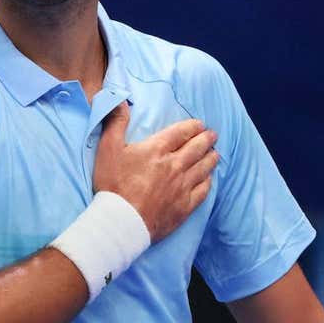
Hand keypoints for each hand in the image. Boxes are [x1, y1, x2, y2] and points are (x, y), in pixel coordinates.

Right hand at [93, 102, 218, 242]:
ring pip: (203, 168)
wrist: (121, 222)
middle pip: (197, 148)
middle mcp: (175, 165)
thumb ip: (116, 122)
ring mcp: (182, 187)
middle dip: (206, 139)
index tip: (200, 124)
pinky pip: (203, 191)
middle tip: (213, 135)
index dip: (193, 127)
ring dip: (211, 158)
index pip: (181, 132)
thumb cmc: (113, 185)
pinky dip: (208, 182)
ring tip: (215, 153)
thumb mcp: (108, 149)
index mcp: (158, 149)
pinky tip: (209, 179)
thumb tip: (121, 100)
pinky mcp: (185, 207)